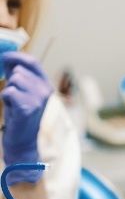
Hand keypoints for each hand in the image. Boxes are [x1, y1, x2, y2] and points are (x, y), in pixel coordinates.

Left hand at [1, 52, 52, 183]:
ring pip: (14, 80)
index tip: (5, 57)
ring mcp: (38, 99)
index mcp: (46, 84)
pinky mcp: (28, 107)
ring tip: (12, 102)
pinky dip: (5, 98)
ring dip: (8, 90)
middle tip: (13, 95)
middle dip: (11, 80)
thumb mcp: (23, 92)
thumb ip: (17, 74)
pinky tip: (10, 107)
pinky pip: (9, 91)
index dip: (17, 57)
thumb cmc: (20, 115)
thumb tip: (7, 56)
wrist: (23, 141)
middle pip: (20, 71)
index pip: (33, 62)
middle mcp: (45, 90)